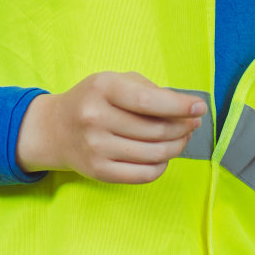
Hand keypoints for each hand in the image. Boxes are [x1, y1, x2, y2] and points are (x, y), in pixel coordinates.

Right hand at [15, 71, 206, 183]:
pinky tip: (164, 155)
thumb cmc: (93, 100)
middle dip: (183, 127)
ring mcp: (96, 148)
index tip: (200, 108)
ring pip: (154, 153)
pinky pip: (144, 174)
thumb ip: (147, 89)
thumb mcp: (114, 80)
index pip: (149, 101)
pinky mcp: (99, 172)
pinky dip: (162, 165)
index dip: (179, 106)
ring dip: (177, 146)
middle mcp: (96, 118)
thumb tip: (184, 108)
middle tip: (193, 123)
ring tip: (182, 138)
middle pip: (156, 130)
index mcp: (103, 88)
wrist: (54, 129)